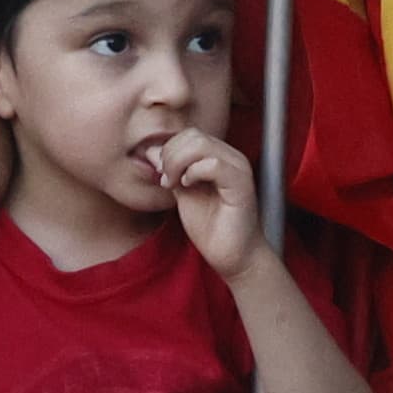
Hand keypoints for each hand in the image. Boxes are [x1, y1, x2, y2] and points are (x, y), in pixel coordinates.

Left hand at [155, 127, 264, 278]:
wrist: (232, 257)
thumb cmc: (211, 228)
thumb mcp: (183, 194)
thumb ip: (171, 171)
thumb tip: (150, 151)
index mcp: (219, 156)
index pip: (189, 135)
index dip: (169, 150)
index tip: (161, 175)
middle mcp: (231, 157)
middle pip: (193, 135)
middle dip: (170, 155)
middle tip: (165, 181)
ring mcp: (238, 168)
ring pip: (202, 144)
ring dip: (178, 162)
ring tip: (174, 184)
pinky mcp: (241, 184)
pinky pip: (214, 164)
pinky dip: (193, 172)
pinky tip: (187, 186)